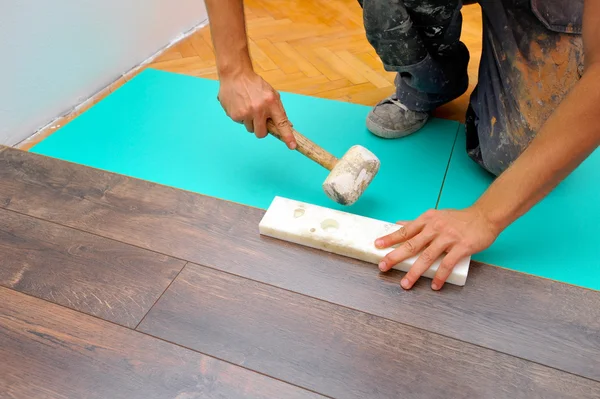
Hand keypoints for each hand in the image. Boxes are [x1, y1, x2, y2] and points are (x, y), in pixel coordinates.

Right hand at [217, 70, 295, 148]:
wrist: (235, 74)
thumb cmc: (255, 85)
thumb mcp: (272, 94)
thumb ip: (279, 110)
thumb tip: (288, 126)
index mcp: (271, 103)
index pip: (282, 123)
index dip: (287, 136)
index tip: (292, 146)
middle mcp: (258, 109)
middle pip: (262, 134)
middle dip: (261, 129)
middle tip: (259, 119)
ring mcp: (245, 113)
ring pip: (250, 129)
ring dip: (250, 122)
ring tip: (248, 107)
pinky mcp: (234, 115)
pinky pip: (240, 123)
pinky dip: (241, 117)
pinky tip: (240, 105)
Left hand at [375, 207, 499, 289]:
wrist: (485, 217)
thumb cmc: (458, 218)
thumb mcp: (436, 216)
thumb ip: (418, 223)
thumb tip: (398, 224)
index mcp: (427, 220)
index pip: (405, 230)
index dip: (390, 238)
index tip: (377, 245)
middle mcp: (435, 228)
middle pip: (412, 244)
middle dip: (395, 256)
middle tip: (383, 266)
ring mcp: (448, 238)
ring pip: (427, 256)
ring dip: (415, 272)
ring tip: (405, 283)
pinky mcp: (462, 247)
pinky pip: (448, 264)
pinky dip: (440, 276)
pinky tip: (434, 285)